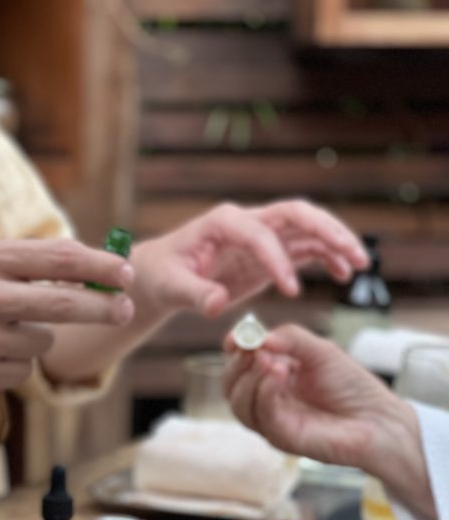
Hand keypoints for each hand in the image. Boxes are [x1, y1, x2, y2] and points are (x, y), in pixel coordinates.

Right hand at [0, 238, 134, 391]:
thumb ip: (29, 261)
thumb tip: (93, 269)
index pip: (60, 259)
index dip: (100, 266)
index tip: (127, 272)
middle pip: (65, 304)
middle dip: (103, 307)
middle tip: (125, 309)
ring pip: (44, 342)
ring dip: (38, 336)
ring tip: (1, 327)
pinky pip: (24, 369)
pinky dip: (16, 361)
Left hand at [130, 200, 368, 319]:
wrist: (160, 275)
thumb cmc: (160, 275)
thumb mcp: (170, 287)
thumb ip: (194, 295)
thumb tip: (216, 305)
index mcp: (224, 222)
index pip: (261, 233)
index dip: (277, 261)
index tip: (289, 292)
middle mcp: (248, 222)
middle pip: (296, 215)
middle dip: (327, 231)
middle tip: (354, 254)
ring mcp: (261, 237)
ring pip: (307, 230)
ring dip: (335, 243)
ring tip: (359, 265)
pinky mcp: (268, 255)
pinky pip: (303, 250)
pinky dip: (325, 258)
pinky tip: (343, 275)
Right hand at [223, 324, 396, 466]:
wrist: (376, 418)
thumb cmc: (351, 386)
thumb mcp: (320, 350)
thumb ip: (290, 338)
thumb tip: (258, 337)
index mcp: (274, 375)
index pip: (240, 362)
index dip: (234, 348)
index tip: (237, 336)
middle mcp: (267, 398)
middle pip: (231, 384)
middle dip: (237, 363)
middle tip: (253, 348)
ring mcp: (272, 419)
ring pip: (238, 402)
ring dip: (248, 378)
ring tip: (269, 360)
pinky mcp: (280, 437)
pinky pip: (261, 415)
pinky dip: (264, 392)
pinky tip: (279, 375)